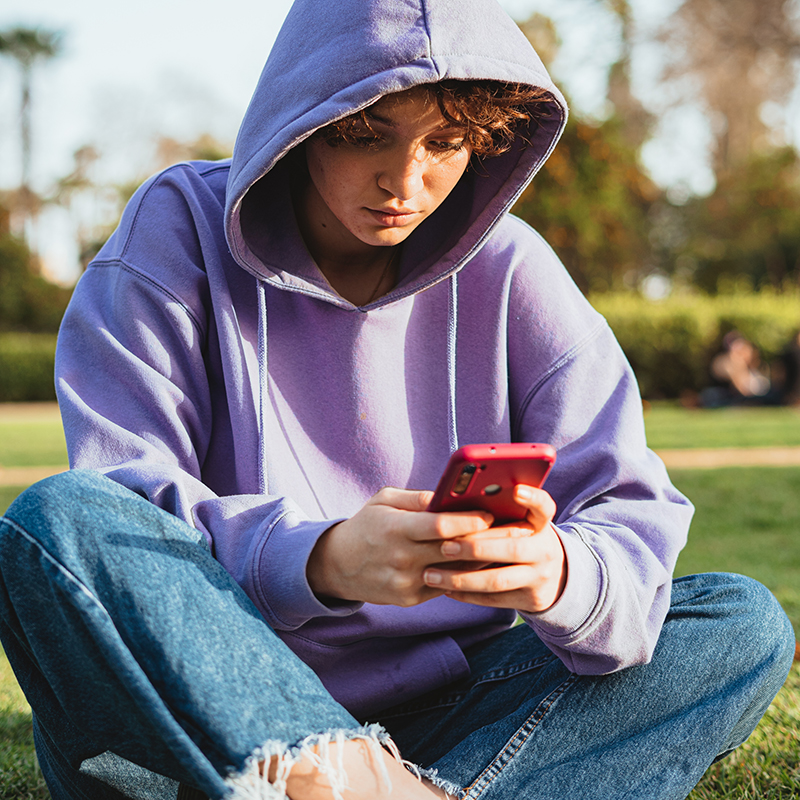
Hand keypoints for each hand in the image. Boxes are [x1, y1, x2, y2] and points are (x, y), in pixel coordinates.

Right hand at [307, 487, 493, 606]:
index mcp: (396, 528)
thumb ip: (417, 499)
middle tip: (513, 531)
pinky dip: (464, 576)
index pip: (440, 526)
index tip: (491, 514)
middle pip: (453, 550)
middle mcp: (402, 557)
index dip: (469, 520)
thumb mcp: (384, 501)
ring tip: (505, 549)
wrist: (337, 566)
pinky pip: (445, 587)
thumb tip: (449, 495)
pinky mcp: (410, 598)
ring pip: (455, 573)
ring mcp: (406, 581)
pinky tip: (482, 565)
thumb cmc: (366, 526)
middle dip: (485, 540)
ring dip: (481, 561)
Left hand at [422, 485, 566, 612]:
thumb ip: (499, 511)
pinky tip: (444, 588)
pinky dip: (466, 594)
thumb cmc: (520, 538)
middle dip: (474, 548)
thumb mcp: (520, 522)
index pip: (544, 506)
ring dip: (461, 578)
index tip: (515, 490)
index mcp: (541, 523)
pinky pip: (493, 599)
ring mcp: (540, 577)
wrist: (554, 576)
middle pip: (511, 548)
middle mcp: (545, 550)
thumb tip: (453, 503)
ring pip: (498, 580)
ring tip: (431, 575)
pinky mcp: (531, 600)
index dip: (532, 498)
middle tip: (443, 547)